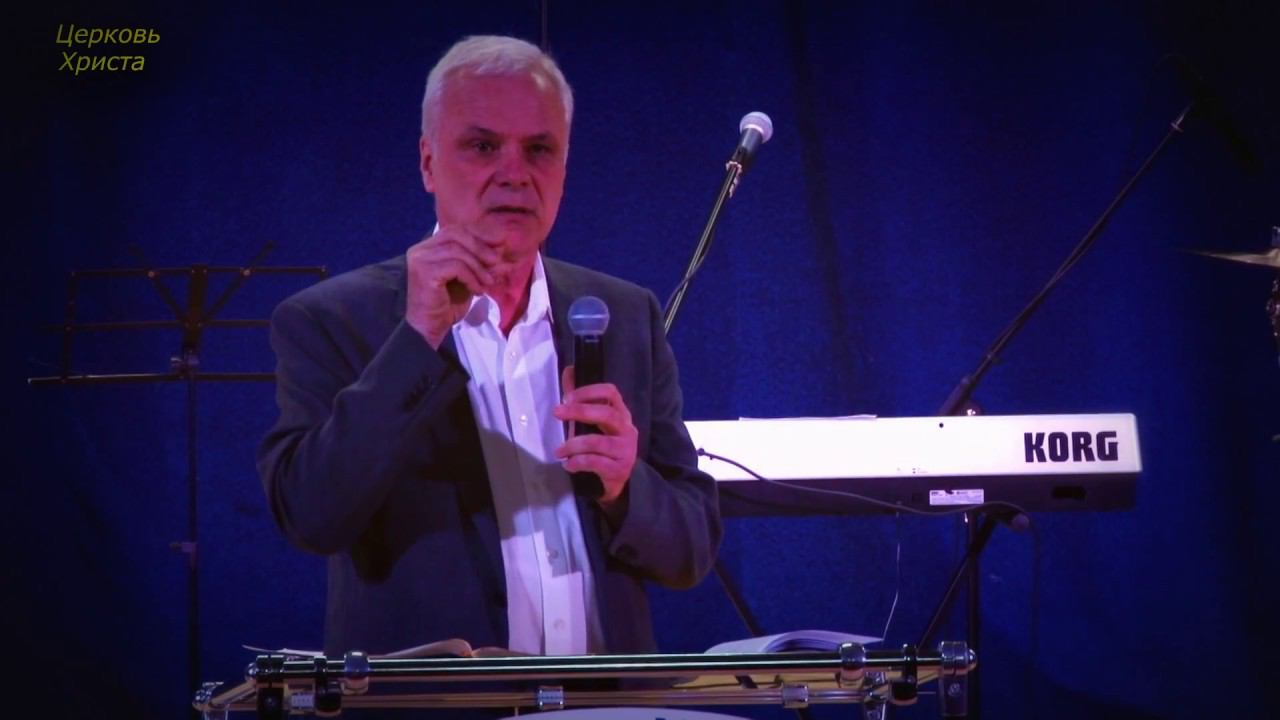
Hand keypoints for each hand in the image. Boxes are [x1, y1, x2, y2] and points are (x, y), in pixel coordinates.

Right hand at [405, 226, 511, 347]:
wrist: (429, 328)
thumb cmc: (447, 305)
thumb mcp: (468, 279)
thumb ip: (480, 264)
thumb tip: (501, 250)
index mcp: (428, 247)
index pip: (455, 231)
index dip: (478, 236)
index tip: (500, 244)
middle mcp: (421, 250)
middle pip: (456, 235)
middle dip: (480, 248)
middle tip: (496, 263)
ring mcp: (420, 260)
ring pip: (458, 251)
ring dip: (478, 267)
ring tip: (488, 283)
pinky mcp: (425, 273)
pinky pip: (456, 267)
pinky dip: (471, 277)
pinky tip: (477, 291)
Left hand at [553, 366, 637, 506]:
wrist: (621, 483)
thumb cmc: (605, 448)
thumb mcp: (595, 424)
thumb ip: (582, 399)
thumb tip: (569, 371)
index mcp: (621, 414)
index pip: (611, 393)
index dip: (589, 391)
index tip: (567, 397)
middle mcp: (627, 430)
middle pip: (607, 414)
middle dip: (579, 411)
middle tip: (557, 412)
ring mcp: (625, 450)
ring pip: (597, 442)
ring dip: (572, 445)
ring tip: (559, 451)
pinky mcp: (619, 469)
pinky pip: (595, 463)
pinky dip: (577, 463)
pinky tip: (568, 465)